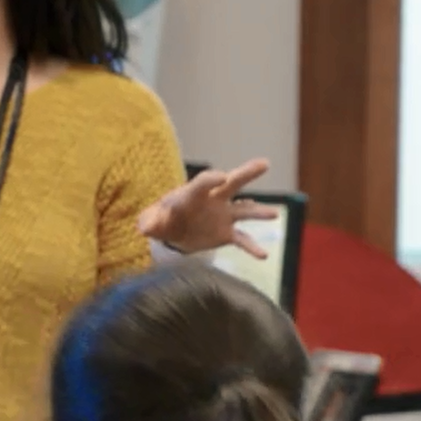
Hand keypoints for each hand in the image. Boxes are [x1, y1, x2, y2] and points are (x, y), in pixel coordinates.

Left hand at [138, 159, 276, 256]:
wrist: (172, 233)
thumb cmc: (162, 220)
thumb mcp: (152, 221)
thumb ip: (150, 222)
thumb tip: (145, 228)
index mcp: (194, 193)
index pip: (204, 182)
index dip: (212, 179)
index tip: (222, 176)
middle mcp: (213, 200)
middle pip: (232, 183)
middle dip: (247, 173)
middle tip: (264, 164)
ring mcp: (223, 216)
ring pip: (244, 210)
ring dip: (259, 212)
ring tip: (274, 214)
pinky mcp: (226, 233)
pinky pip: (242, 239)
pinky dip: (252, 247)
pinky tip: (263, 255)